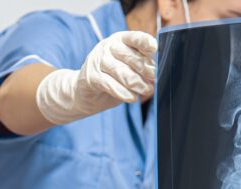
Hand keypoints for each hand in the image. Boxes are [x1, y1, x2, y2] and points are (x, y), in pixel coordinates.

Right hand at [36, 31, 156, 124]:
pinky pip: (110, 84)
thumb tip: (156, 75)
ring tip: (145, 90)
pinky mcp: (91, 77)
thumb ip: (141, 70)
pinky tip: (131, 98)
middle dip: (145, 70)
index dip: (145, 43)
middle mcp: (108, 47)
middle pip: (130, 57)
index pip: (134, 37)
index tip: (154, 50)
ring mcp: (98, 61)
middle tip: (153, 81)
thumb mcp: (128, 70)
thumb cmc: (111, 79)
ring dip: (136, 83)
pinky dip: (123, 92)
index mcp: (120, 40)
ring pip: (121, 72)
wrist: (84, 92)